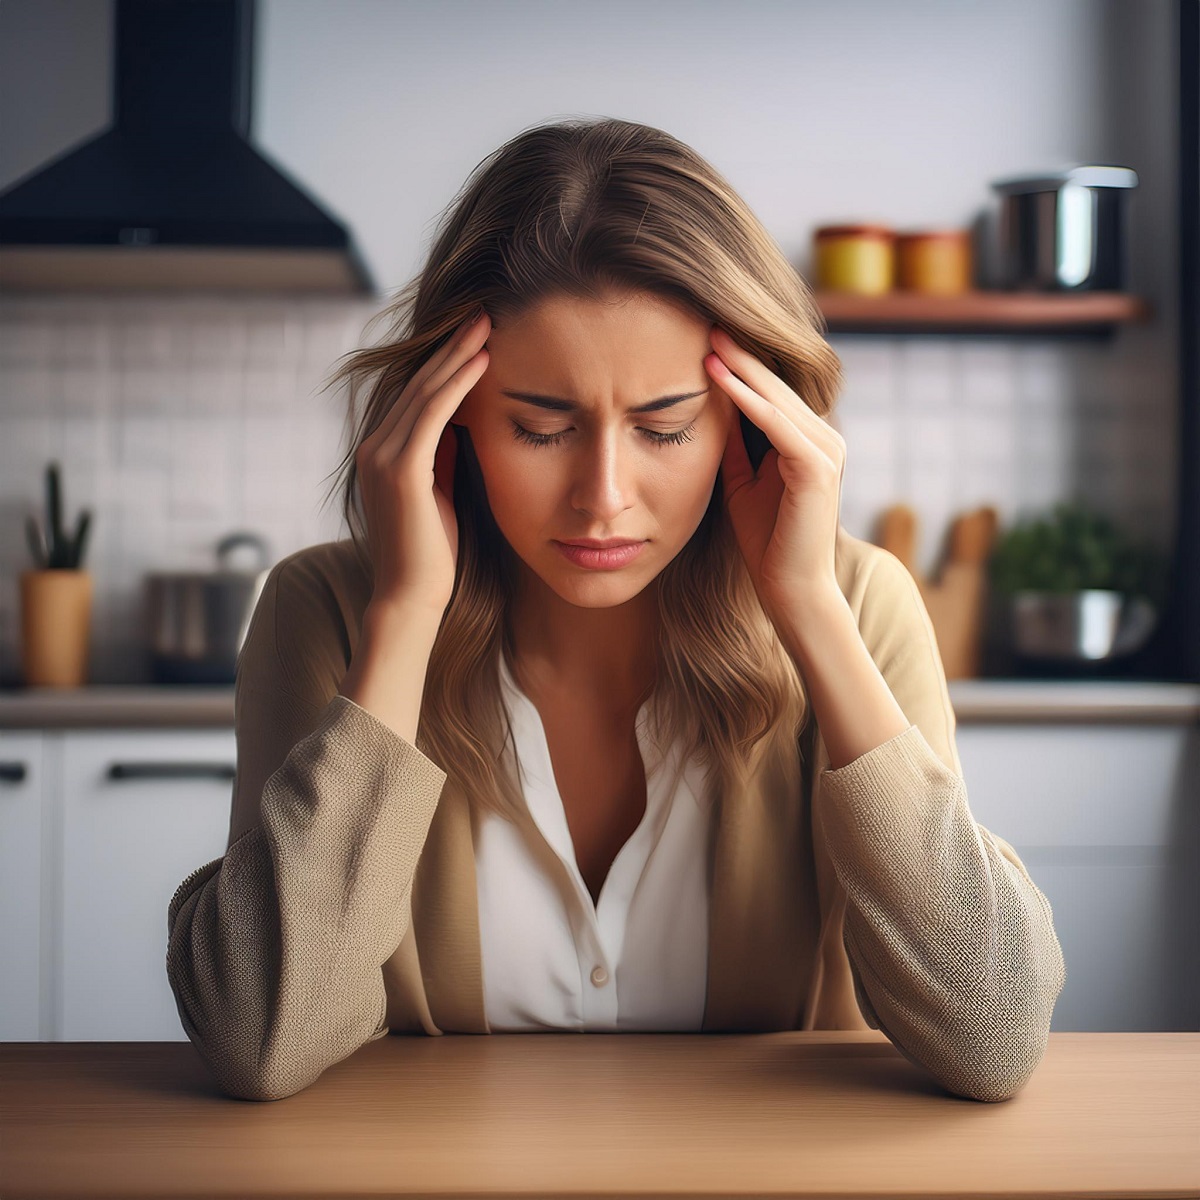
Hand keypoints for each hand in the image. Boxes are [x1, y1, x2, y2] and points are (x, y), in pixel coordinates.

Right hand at [354, 307, 490, 616]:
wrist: (411, 598)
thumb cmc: (432, 555)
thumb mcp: (439, 494)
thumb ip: (442, 458)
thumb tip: (460, 426)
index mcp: (381, 453)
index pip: (416, 395)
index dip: (444, 362)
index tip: (475, 335)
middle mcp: (374, 448)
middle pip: (417, 383)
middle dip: (451, 346)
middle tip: (481, 311)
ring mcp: (382, 457)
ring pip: (424, 391)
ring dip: (457, 354)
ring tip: (486, 323)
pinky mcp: (400, 470)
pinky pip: (432, 414)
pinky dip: (457, 384)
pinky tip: (482, 361)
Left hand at [704, 326, 846, 617]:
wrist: (789, 589)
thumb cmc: (766, 541)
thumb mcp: (741, 481)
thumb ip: (735, 445)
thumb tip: (712, 406)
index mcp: (809, 442)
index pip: (773, 392)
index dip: (741, 365)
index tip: (706, 338)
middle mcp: (826, 439)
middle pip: (777, 386)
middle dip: (741, 354)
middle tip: (707, 321)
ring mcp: (826, 452)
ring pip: (777, 398)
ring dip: (742, 368)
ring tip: (709, 341)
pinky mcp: (818, 468)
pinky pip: (776, 424)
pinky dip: (747, 399)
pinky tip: (719, 378)